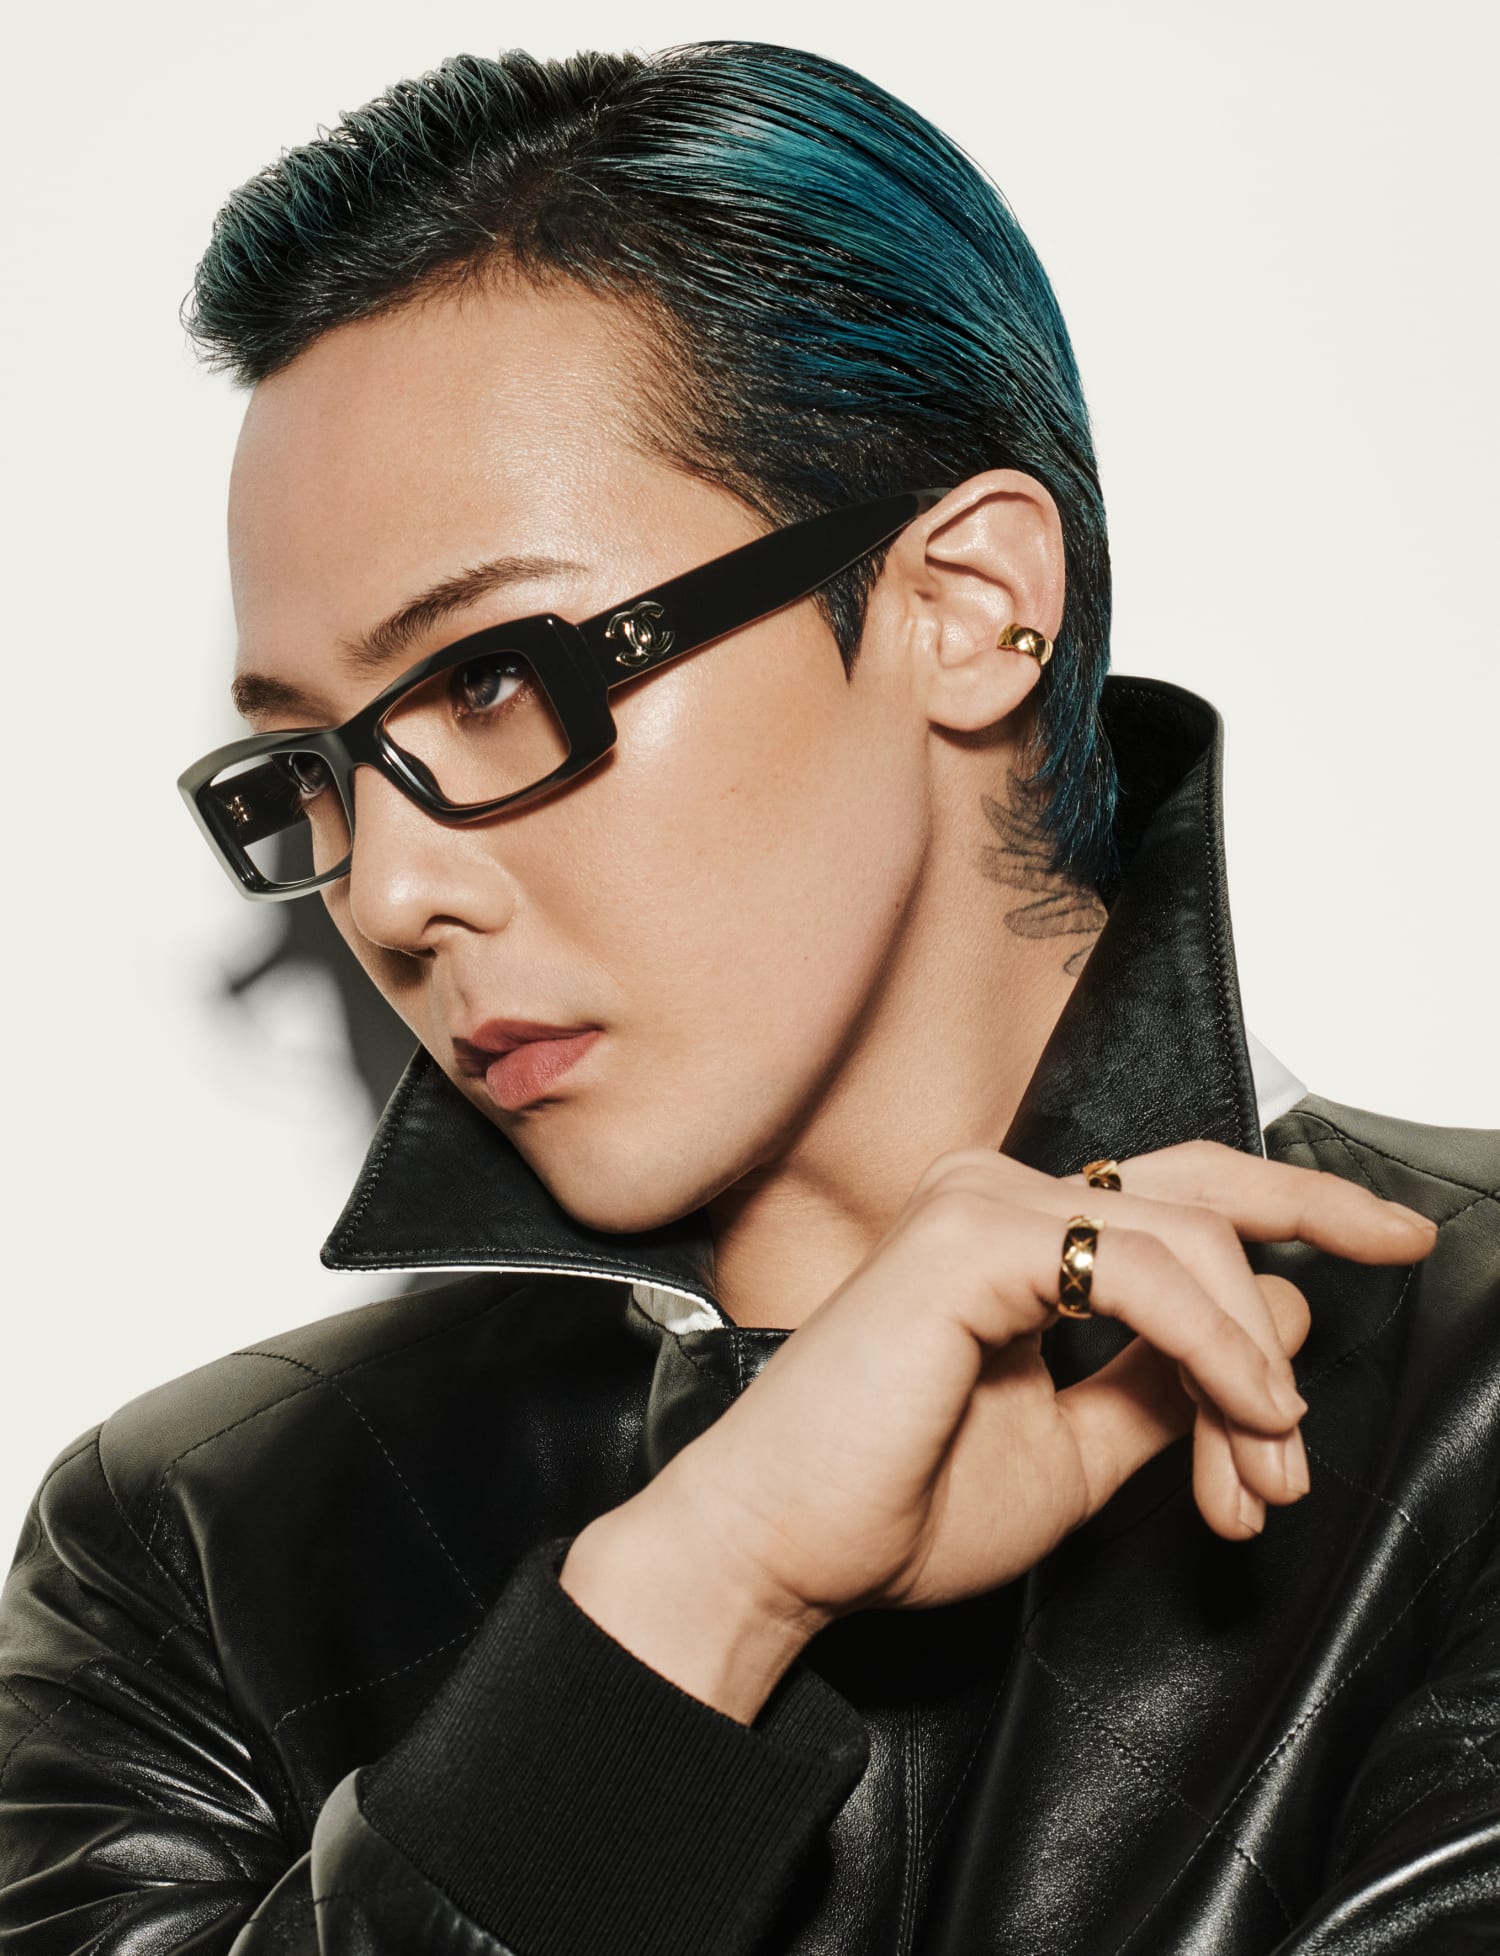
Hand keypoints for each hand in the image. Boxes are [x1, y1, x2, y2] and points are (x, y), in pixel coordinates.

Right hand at [645, 1139, 1436, 1631]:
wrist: (780, 1548)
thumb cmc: (897, 1502)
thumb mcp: (1078, 1448)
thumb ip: (1166, 1383)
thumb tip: (1275, 1327)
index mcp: (1012, 1233)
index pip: (1178, 1194)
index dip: (1294, 1213)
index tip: (1388, 1246)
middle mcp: (996, 1194)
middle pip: (1202, 1189)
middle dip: (1312, 1233)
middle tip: (1377, 1309)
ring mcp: (980, 1203)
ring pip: (1191, 1245)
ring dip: (1254, 1374)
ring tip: (1259, 1476)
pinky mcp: (971, 1239)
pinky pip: (1143, 1274)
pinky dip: (1215, 1348)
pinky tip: (1243, 1420)